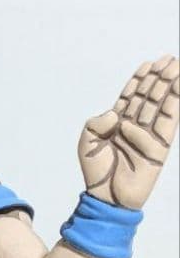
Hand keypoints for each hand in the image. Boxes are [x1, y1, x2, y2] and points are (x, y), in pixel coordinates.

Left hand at [78, 55, 178, 209]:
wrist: (106, 197)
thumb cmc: (96, 173)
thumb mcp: (86, 143)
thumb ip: (95, 123)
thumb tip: (115, 113)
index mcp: (117, 123)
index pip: (131, 96)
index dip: (139, 80)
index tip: (148, 64)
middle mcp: (134, 126)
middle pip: (148, 96)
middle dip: (157, 77)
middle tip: (169, 59)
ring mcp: (148, 135)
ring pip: (159, 104)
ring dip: (168, 85)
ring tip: (175, 66)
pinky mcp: (160, 146)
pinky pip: (169, 121)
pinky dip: (175, 103)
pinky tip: (179, 88)